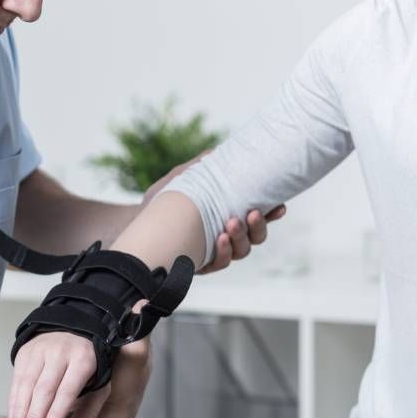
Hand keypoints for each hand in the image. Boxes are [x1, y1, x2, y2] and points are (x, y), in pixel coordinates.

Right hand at [8, 301, 148, 417]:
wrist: (74, 334)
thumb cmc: (89, 367)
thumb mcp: (99, 386)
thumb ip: (88, 412)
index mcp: (83, 359)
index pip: (67, 391)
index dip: (56, 414)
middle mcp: (61, 351)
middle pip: (44, 389)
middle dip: (35, 417)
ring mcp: (41, 349)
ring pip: (27, 384)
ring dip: (21, 411)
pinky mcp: (25, 351)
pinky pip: (17, 379)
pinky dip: (14, 400)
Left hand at [142, 149, 286, 274]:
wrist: (136, 220)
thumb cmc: (163, 199)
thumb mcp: (182, 178)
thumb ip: (201, 167)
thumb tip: (217, 152)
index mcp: (229, 215)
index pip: (258, 216)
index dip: (273, 214)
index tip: (280, 206)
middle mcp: (227, 236)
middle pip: (256, 237)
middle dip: (258, 226)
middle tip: (253, 213)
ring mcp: (215, 252)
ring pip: (241, 251)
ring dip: (240, 238)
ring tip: (231, 223)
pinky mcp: (200, 265)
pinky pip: (219, 263)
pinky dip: (223, 253)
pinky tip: (219, 239)